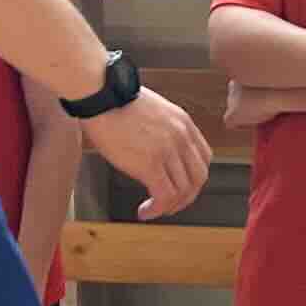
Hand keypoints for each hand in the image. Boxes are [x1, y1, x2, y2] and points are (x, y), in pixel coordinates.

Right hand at [85, 88, 210, 219]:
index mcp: (184, 123)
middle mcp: (181, 137)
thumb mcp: (153, 110)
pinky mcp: (150, 164)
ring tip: (153, 210)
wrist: (101, 94)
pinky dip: (156, 209)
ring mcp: (167, 151)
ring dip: (170, 207)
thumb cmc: (115, 100)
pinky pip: (164, 196)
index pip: (204, 157)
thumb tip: (156, 150)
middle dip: (186, 197)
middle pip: (198, 178)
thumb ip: (162, 130)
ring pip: (183, 191)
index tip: (181, 185)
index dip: (194, 177)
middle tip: (170, 204)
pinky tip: (144, 211)